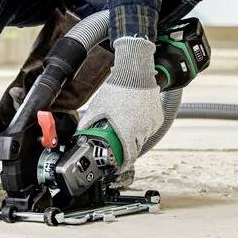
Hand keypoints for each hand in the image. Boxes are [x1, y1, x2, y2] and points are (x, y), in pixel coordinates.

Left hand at [77, 37, 162, 168]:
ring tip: (127, 123)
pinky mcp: (158, 116)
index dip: (124, 162)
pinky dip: (144, 126)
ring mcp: (152, 123)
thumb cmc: (116, 89)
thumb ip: (87, 124)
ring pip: (143, 137)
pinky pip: (150, 127)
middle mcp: (142, 129)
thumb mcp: (97, 108)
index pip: (129, 156)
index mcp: (127, 131)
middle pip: (135, 147)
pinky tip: (136, 117)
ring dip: (135, 135)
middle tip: (119, 142)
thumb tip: (80, 134)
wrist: (134, 73)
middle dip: (127, 147)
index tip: (120, 164)